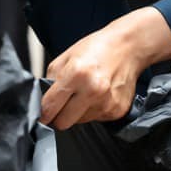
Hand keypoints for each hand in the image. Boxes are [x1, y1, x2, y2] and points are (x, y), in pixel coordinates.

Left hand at [40, 6, 170, 129]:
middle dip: (59, 116)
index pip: (50, 107)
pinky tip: (99, 95)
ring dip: (78, 112)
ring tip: (86, 93)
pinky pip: (96, 119)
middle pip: (63, 123)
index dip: (43, 113)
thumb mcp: (66, 57)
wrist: (128, 47)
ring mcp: (107, 102)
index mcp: (76, 74)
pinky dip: (93, 110)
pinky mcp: (117, 111)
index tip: (42, 114)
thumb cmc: (97, 49)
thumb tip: (41, 103)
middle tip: (62, 105)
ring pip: (80, 122)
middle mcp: (93, 90)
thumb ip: (50, 80)